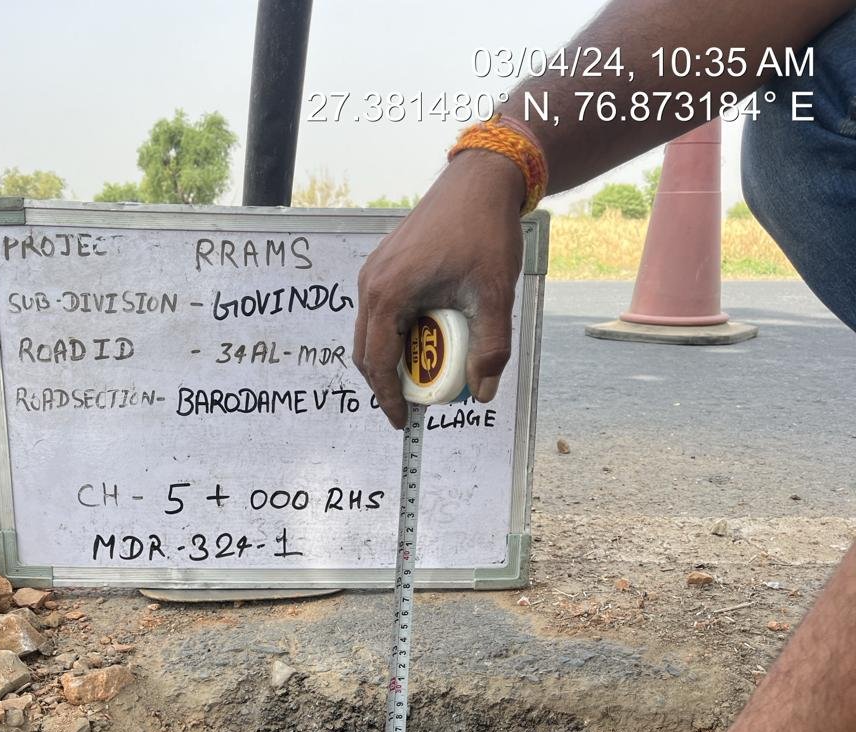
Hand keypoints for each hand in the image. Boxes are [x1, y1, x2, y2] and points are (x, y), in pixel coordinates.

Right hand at [354, 150, 525, 426]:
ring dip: (391, 359)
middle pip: (366, 351)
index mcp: (388, 294)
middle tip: (411, 406)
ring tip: (420, 376)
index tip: (402, 422)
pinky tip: (424, 340)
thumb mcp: (493, 296)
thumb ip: (490, 349)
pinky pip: (379, 312)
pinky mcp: (384, 264)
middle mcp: (372, 284)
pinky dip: (394, 335)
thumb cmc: (485, 232)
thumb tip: (481, 393)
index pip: (377, 362)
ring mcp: (374, 272)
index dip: (388, 398)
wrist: (480, 181)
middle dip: (386, 384)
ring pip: (370, 332)